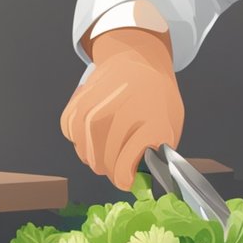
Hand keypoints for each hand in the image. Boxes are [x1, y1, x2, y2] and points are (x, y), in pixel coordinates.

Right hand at [60, 28, 183, 189]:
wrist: (137, 58)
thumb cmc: (157, 97)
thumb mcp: (170, 125)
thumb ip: (158, 156)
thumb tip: (142, 184)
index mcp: (148, 122)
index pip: (124, 169)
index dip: (126, 179)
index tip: (128, 179)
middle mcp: (117, 116)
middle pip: (104, 165)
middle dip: (113, 170)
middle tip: (122, 162)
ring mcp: (93, 110)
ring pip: (87, 156)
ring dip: (97, 157)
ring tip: (110, 144)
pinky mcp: (75, 106)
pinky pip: (72, 138)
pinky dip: (83, 139)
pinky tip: (97, 128)